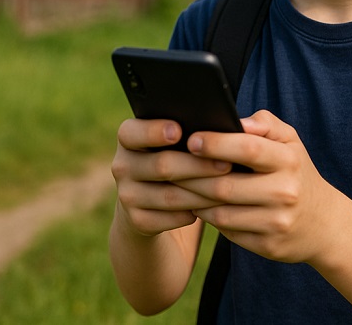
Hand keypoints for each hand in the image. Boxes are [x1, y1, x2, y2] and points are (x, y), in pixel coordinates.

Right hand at [111, 117, 232, 236]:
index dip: (153, 131)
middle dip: (198, 165)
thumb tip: (223, 129)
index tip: (179, 131)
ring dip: (203, 193)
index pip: (132, 132)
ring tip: (229, 188)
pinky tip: (213, 207)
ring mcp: (127, 196)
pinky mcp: (137, 221)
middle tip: (227, 164)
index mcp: (128, 138)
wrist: (151, 201)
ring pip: (170, 196)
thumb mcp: (174, 141)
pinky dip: (194, 214)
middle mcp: (122, 166)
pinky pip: (170, 219)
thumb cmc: (175, 158)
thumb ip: (189, 131)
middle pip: (162, 165)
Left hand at [177, 110, 343, 264]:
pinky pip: (228, 231)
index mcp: (289, 160)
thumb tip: (234, 119)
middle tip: (168, 165)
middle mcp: (285, 192)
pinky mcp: (268, 246)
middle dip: (192, 176)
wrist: (324, 223)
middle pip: (226, 185)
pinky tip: (197, 206)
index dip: (216, 143)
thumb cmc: (296, 171)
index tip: (190, 139)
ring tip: (177, 186)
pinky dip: (209, 218)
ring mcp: (277, 222)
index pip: (248, 149)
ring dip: (194, 199)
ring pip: (221, 212)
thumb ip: (265, 124)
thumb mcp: (291, 142)